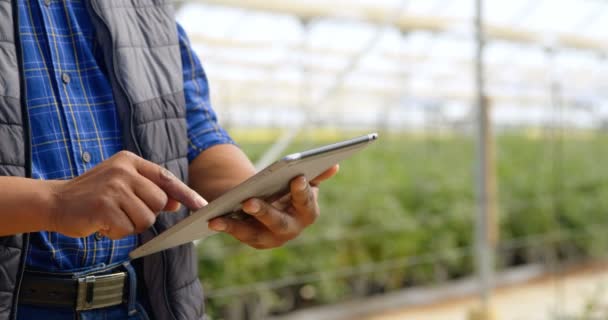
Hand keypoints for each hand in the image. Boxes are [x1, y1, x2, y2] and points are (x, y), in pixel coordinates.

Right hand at [47, 151, 206, 239]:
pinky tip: (102, 223)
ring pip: (146, 218)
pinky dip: (117, 232)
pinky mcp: (104, 207)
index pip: (166, 178)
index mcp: (130, 161)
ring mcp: (114, 188)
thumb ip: (150, 190)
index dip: (186, 194)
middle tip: (123, 211)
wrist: (55, 201)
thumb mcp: (123, 184)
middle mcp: (124, 171)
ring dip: (131, 225)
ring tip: (112, 216)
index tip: (203, 206)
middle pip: (159, 202)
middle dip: (146, 213)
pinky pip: (128, 229)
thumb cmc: (93, 195)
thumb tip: (179, 202)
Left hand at [208, 165, 338, 248]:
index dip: (302, 192)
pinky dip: (225, 227)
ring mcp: (270, 239)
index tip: (297, 178)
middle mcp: (291, 230)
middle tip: (248, 202)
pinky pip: (237, 234)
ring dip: (236, 226)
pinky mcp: (252, 240)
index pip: (306, 204)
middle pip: (278, 223)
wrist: (275, 207)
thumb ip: (316, 175)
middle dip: (264, 213)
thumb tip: (334, 164)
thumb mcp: (301, 182)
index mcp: (307, 213)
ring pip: (253, 234)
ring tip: (218, 217)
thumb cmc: (290, 191)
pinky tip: (211, 220)